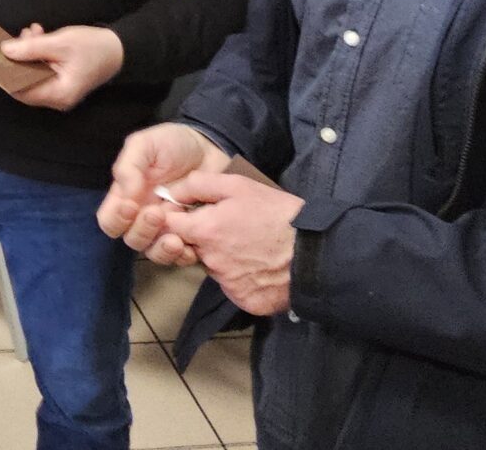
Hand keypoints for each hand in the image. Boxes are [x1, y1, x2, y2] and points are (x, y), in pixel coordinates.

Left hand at [0, 24, 125, 110]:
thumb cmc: (93, 47)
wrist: (120, 48)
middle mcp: (56, 98)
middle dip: (17, 59)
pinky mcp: (61, 80)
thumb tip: (5, 50)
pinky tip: (39, 35)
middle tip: (15, 37)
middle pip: (25, 82)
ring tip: (31, 32)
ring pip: (32, 73)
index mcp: (57, 94)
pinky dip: (37, 54)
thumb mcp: (60, 43)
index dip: (5, 75)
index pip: (20, 91)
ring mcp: (59, 90)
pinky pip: (42, 70)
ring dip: (28, 52)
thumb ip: (31, 48)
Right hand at [99, 122, 230, 253]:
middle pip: (131, 239)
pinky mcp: (190, 234)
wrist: (211, 146)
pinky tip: (190, 246)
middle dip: (142, 231)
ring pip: (154, 252)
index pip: (110, 221)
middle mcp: (143, 216)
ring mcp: (167, 227)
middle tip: (158, 214)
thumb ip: (130, 166)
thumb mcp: (146, 144)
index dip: (116, 220)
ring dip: (161, 249)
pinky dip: (183, 255)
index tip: (131, 206)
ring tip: (175, 239)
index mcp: (128, 197)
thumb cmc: (174, 143)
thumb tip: (127, 195)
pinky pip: (181, 256)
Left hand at [152, 172, 304, 316]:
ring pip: (214, 268)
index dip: (179, 219)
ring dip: (224, 259)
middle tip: (233, 230)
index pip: (170, 227)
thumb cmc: (278, 215)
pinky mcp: (243, 299)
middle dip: (204, 240)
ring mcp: (226, 284)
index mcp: (205, 231)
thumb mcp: (240, 186)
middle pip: (192, 249)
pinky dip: (243, 278)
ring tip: (252, 246)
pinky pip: (234, 287)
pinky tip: (260, 266)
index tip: (194, 215)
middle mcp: (210, 261)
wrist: (315, 253)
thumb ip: (201, 185)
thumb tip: (173, 191)